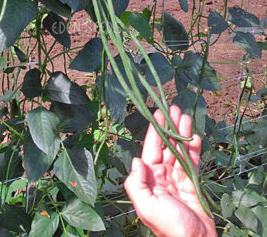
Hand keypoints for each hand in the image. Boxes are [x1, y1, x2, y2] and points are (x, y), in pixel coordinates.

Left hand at [124, 106, 216, 236]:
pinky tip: (195, 136)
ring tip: (185, 116)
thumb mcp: (146, 206)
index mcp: (149, 178)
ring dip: (182, 133)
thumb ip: (137, 183)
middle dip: (169, 127)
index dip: (154, 130)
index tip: (157, 113)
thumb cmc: (168, 225)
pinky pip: (192, 161)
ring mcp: (177, 177)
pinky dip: (194, 148)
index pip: (151, 148)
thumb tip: (136, 160)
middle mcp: (161, 175)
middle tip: (173, 108)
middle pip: (165, 145)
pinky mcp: (191, 182)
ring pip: (179, 150)